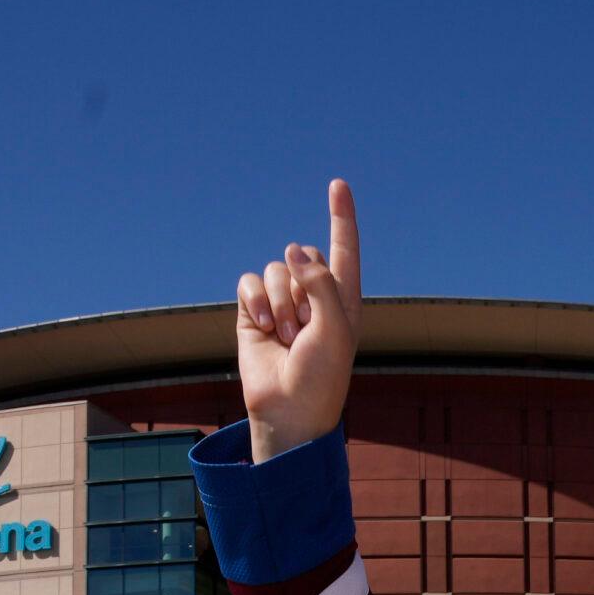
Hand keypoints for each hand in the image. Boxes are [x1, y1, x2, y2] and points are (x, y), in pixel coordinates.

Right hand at [239, 180, 362, 462]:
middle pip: (302, 255)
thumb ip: (321, 282)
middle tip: (306, 329)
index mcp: (343, 299)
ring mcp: (282, 302)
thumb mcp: (335, 327)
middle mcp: (313, 296)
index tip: (338, 184)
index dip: (341, 217)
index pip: (343, 250)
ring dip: (281, 302)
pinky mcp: (253, 311)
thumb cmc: (321, 375)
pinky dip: (257, 301)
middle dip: (302, 287)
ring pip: (275, 270)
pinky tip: (265, 328)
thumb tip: (292, 250)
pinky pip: (250, 282)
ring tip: (287, 337)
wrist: (288, 410)